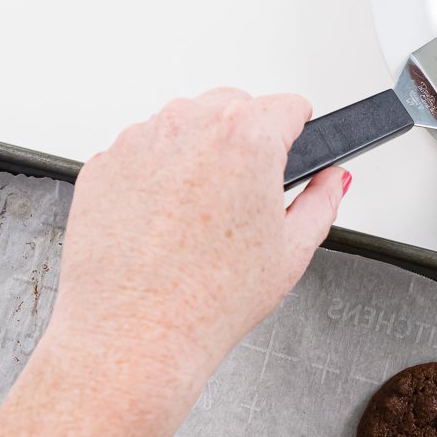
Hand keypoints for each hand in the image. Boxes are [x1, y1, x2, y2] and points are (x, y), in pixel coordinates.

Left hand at [45, 88, 348, 427]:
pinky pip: (141, 154)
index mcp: (245, 138)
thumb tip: (331, 182)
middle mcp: (189, 126)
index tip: (293, 148)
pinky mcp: (105, 164)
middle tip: (245, 198)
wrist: (135, 330)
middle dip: (245, 142)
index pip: (287, 105)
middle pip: (232, 107)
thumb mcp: (291, 252)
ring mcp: (140, 141)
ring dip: (197, 156)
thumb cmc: (206, 299)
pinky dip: (154, 177)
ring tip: (200, 219)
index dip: (296, 132)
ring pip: (182, 127)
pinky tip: (163, 225)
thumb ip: (322, 202)